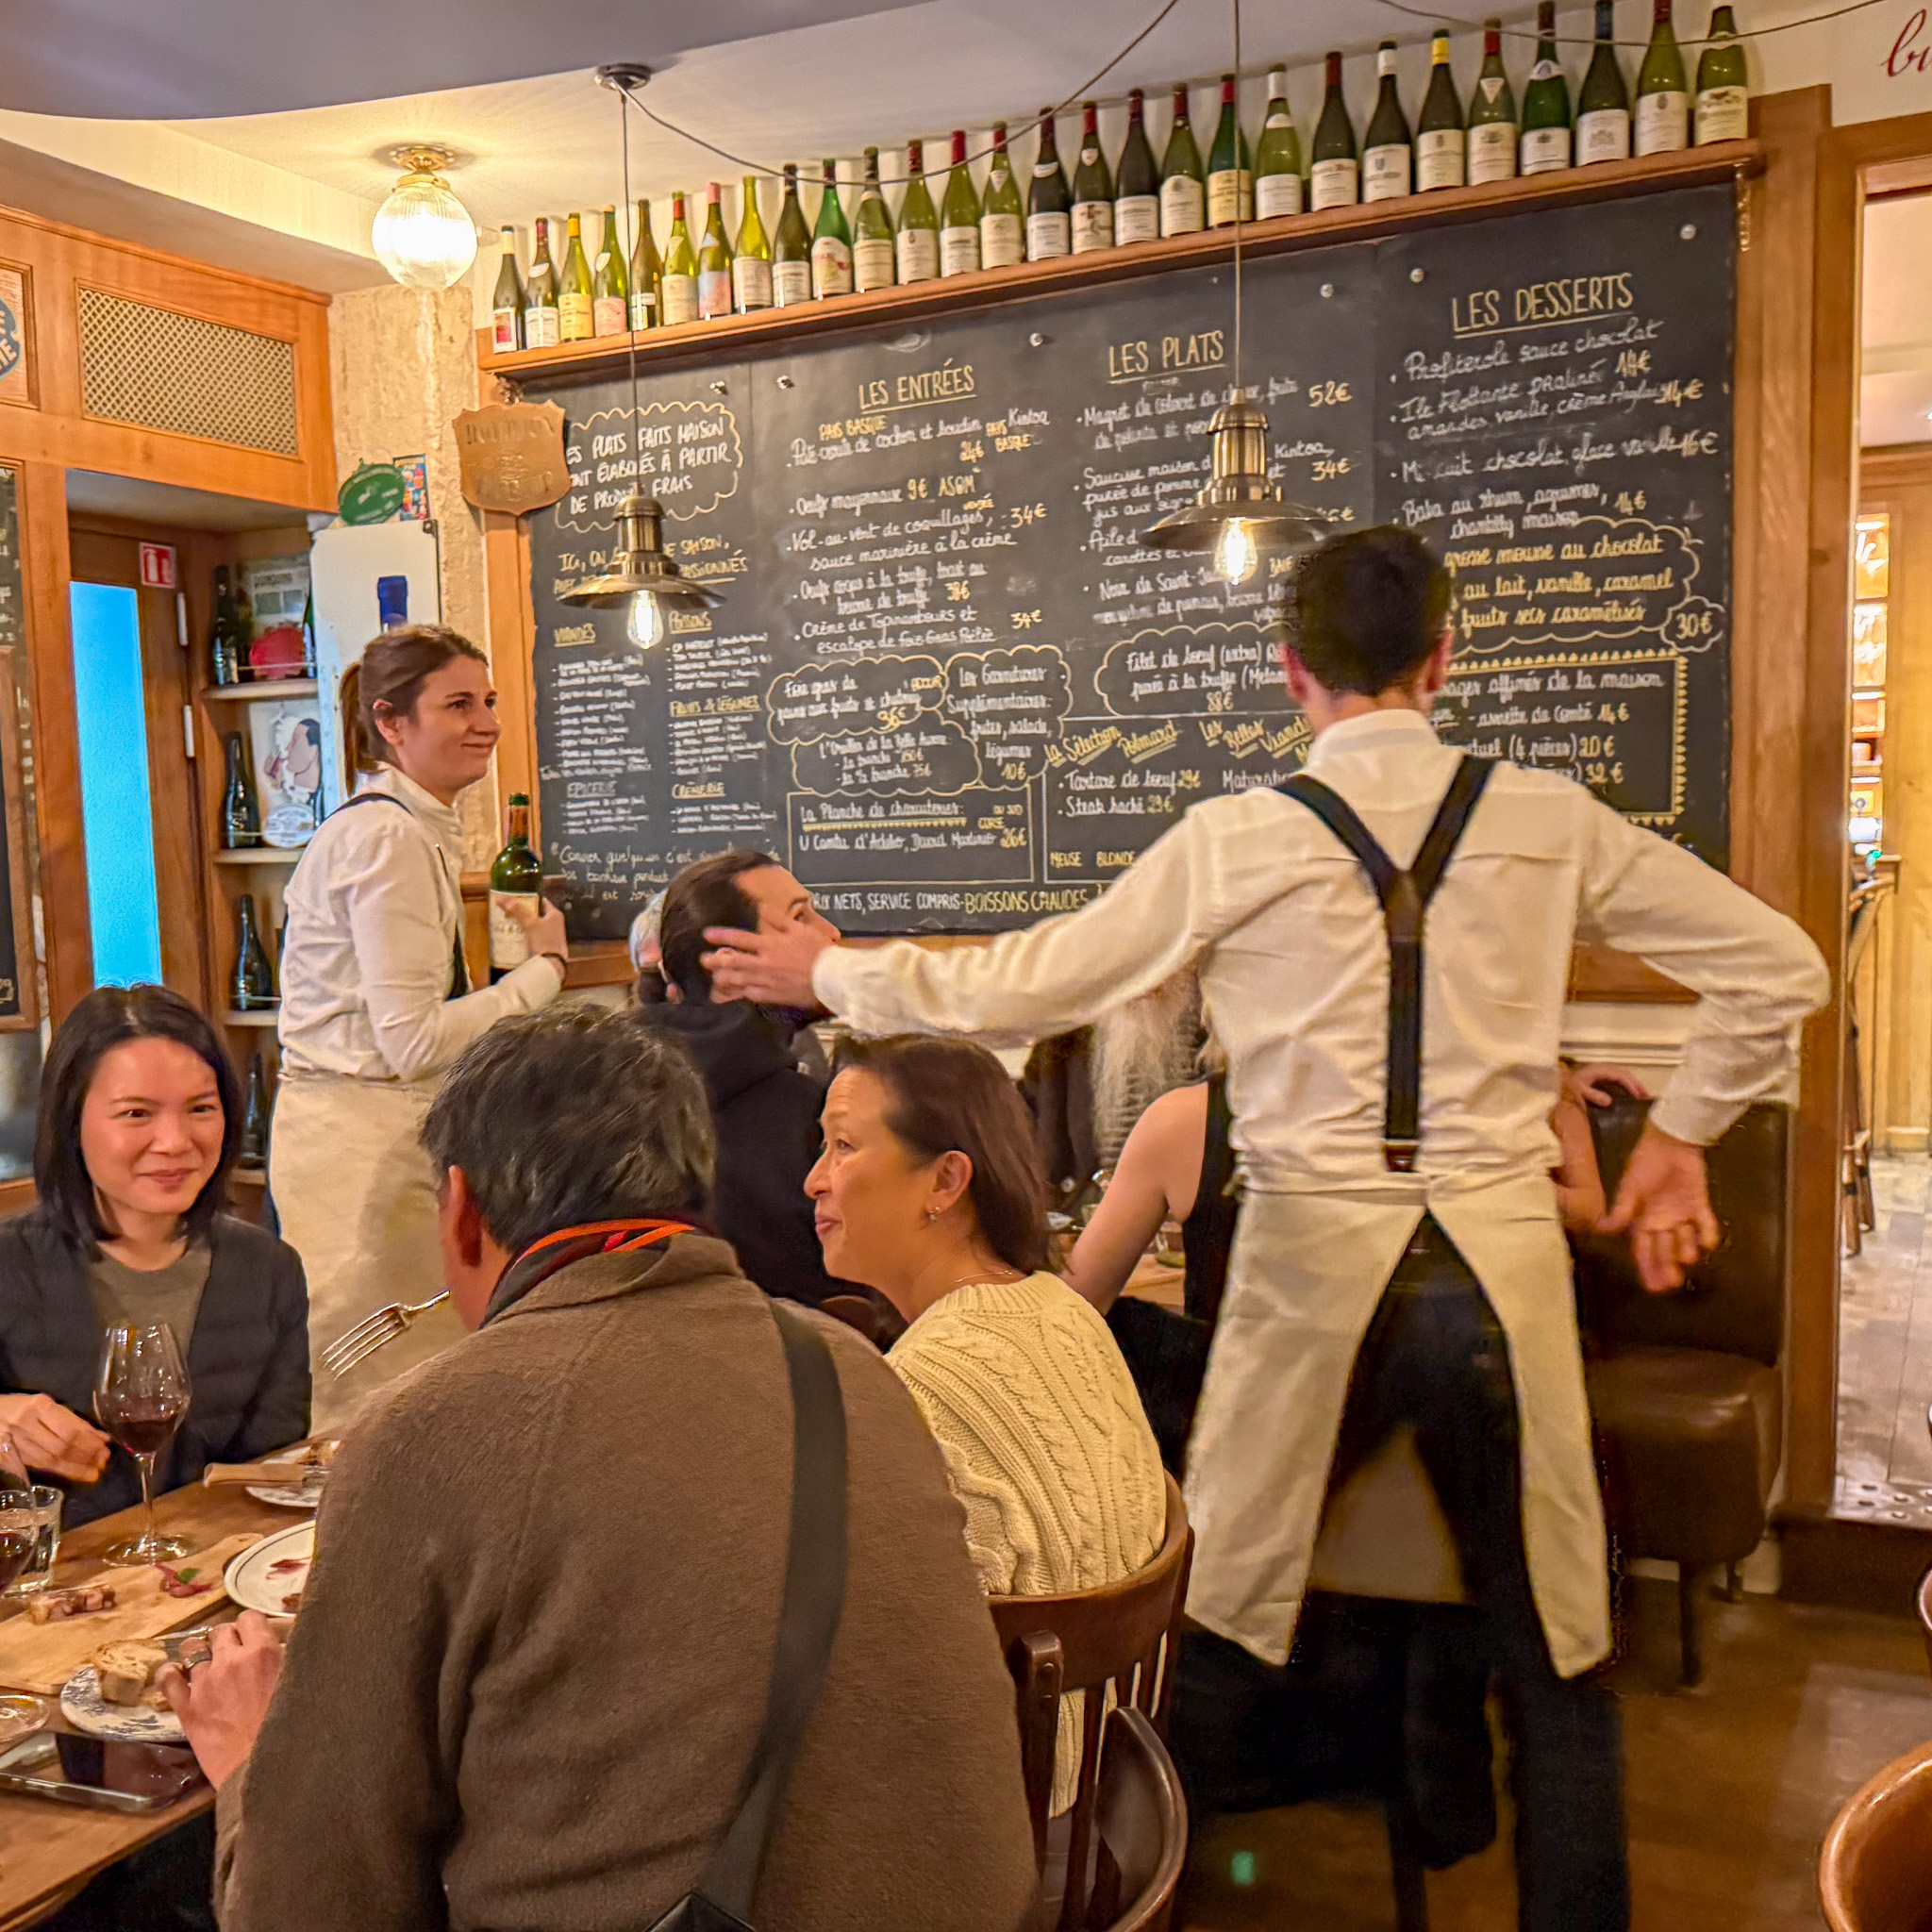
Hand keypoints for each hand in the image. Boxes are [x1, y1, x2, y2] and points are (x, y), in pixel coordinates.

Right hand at [0, 1394, 108, 1482]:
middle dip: (85, 1456)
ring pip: (49, 1460)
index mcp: (39, 1405)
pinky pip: (38, 1466)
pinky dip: (60, 1470)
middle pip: (61, 1446)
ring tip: (94, 1471)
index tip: (105, 1446)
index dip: (89, 1441)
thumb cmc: (21, 1406)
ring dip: (75, 1467)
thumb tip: (101, 1437)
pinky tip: (75, 1473)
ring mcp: (16, 1441)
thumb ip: (72, 1420)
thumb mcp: (46, 1404)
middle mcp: (26, 1423)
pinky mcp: (10, 1456)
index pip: (69, 1428)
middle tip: (103, 1461)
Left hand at [157, 1612, 285, 1788]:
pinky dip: (171, 1673)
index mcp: (263, 1651)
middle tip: (236, 1655)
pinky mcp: (187, 1709)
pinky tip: (176, 1675)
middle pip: (221, 1631)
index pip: (249, 1618)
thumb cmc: (292, 1730)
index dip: (252, 1626)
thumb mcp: (303, 1684)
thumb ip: (292, 1659)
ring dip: (202, 1654)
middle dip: (228, 1639)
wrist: (267, 1772)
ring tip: (209, 1666)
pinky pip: (168, 1679)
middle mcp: (231, 1660)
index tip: (255, 1638)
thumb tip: (285, 1646)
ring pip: (192, 1648)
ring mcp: (204, 1683)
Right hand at [506, 896, 568, 965]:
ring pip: (534, 927)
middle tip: (509, 912)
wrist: (551, 965)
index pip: (542, 901)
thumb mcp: (530, 923)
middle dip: (523, 914)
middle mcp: (555, 924)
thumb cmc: (544, 941)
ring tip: (508, 924)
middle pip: (536, 915)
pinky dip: (524, 937)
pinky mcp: (546, 947)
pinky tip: (514, 938)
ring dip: (523, 926)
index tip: (517, 899)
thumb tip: (501, 898)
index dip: (529, 899)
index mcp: (555, 915)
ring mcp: (551, 936)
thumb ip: (517, 911)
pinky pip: (533, 938)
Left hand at [702, 919, 834, 1008]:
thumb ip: (778, 919)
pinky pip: (751, 994)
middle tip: (703, 960)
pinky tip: (735, 992)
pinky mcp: (773, 996)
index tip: (707, 934)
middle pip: (733, 962)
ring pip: (738, 980)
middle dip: (716, 961)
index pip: (740, 938)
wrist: (832, 977)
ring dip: (724, 977)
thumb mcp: (799, 929)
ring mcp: (767, 981)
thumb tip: (761, 907)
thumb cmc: (818, 951)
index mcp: (770, 944)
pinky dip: (740, 992)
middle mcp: (764, 963)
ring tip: (714, 976)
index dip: (721, 935)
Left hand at [1565, 1062, 1650, 1106]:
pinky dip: (1628, 1083)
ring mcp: (1604, 1070)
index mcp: (1599, 1070)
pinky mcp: (1604, 1074)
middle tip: (1645, 1096)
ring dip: (1634, 1083)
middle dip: (1636, 1084)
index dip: (1629, 1085)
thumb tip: (1610, 1102)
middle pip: (1625, 1073)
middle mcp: (1604, 1067)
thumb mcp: (1579, 1091)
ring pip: (1623, 1074)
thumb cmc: (1570, 1085)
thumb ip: (1593, 1095)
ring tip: (1642, 1095)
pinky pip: (1619, 1077)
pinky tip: (1631, 1092)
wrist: (1562, 1079)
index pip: (1619, 1076)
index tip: (1637, 1095)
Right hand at [1598, 1122, 1720, 1292]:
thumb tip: (1602, 1229)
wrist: (1669, 1141)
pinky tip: (1708, 1241)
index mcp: (1642, 1220)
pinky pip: (1706, 1224)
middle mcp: (1662, 1222)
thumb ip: (1621, 1210)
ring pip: (1685, 1240)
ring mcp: (1682, 1215)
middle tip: (1674, 1282)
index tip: (1654, 1288)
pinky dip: (1708, 1233)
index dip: (1648, 1269)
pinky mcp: (1699, 1205)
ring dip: (1687, 1250)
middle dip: (1668, 1268)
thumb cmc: (1645, 1163)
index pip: (1643, 1250)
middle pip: (1664, 1251)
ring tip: (1687, 1256)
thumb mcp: (1630, 1188)